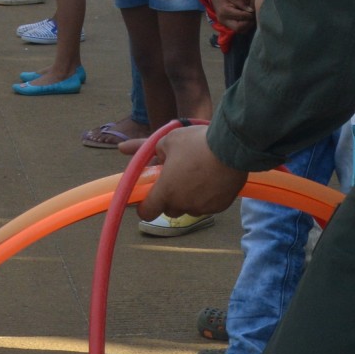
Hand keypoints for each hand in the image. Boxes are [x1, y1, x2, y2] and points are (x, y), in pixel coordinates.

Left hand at [127, 125, 246, 219]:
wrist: (232, 147)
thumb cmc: (196, 143)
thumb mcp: (168, 140)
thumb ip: (144, 149)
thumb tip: (122, 148)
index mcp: (165, 191)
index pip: (147, 213)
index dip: (145, 206)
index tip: (148, 197)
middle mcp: (182, 204)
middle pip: (169, 209)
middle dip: (170, 197)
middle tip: (176, 179)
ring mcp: (202, 207)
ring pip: (190, 208)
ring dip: (189, 197)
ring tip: (196, 176)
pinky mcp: (220, 207)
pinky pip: (207, 206)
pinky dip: (206, 197)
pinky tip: (211, 180)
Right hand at [209, 0, 255, 34]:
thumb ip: (242, 4)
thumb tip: (251, 11)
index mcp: (225, 11)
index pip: (240, 16)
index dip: (249, 15)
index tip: (254, 11)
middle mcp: (223, 20)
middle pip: (238, 27)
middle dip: (248, 23)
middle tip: (254, 17)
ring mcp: (224, 24)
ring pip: (238, 30)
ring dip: (247, 26)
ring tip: (251, 19)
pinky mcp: (227, 26)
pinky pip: (237, 30)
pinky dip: (244, 27)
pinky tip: (247, 20)